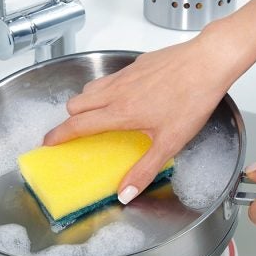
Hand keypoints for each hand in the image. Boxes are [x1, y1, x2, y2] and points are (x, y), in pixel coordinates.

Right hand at [43, 17, 255, 203]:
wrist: (207, 62)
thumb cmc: (191, 99)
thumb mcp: (170, 142)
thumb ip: (144, 169)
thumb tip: (125, 194)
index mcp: (120, 112)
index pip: (78, 125)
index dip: (58, 135)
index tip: (48, 142)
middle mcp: (116, 91)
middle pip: (75, 103)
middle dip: (71, 119)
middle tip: (78, 132)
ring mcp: (125, 74)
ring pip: (90, 87)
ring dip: (87, 102)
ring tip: (101, 115)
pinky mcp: (136, 64)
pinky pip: (109, 76)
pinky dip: (106, 88)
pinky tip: (128, 96)